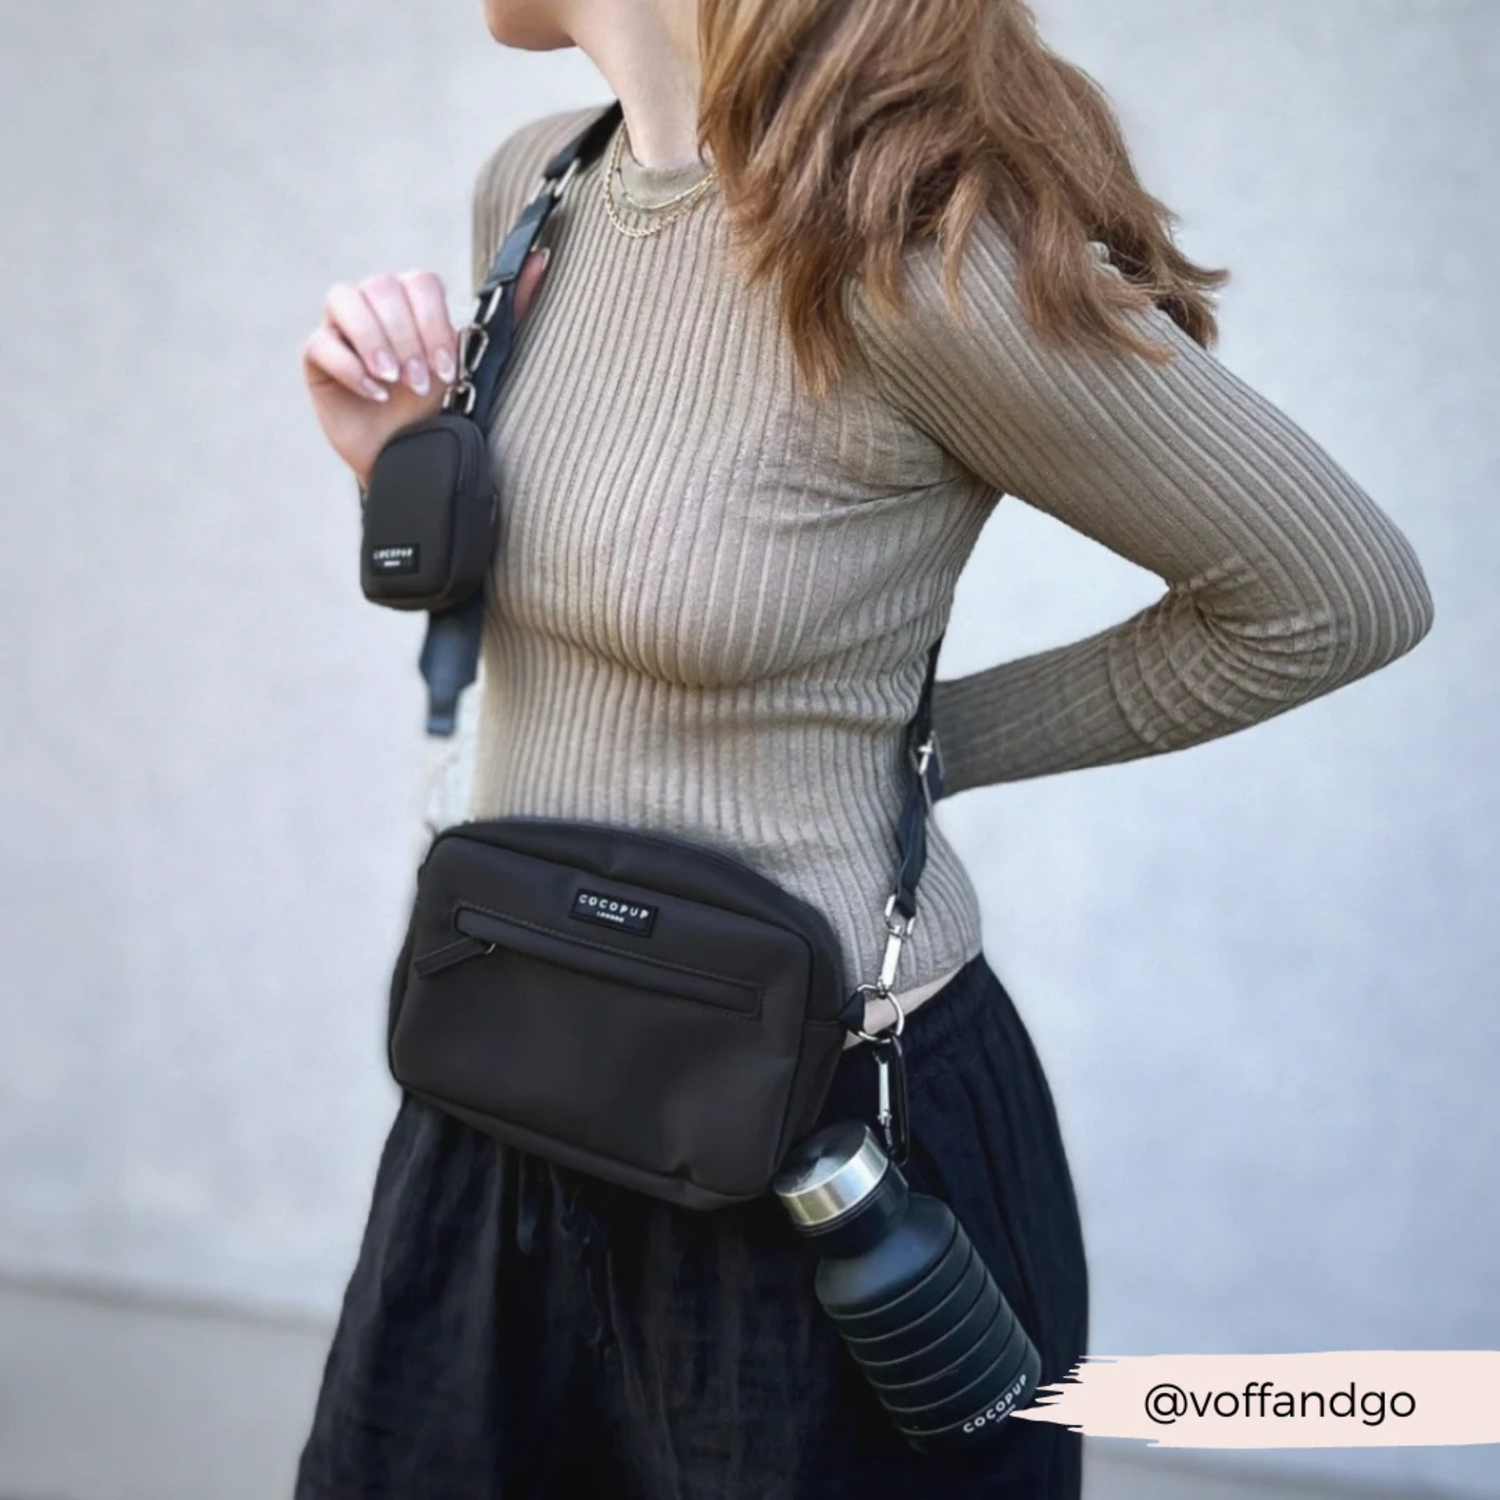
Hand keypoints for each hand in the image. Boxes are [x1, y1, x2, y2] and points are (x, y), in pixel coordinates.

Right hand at [301, 250, 551, 489]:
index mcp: (414, 300)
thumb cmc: (440, 408)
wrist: (407, 456)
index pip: (420, 282)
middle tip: (421, 383)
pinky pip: (321, 342)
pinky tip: (373, 393)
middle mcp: (376, 303)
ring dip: (375, 342)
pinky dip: (349, 367)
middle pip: (382, 288)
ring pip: (345, 299)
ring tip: (394, 382)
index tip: (447, 370)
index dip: (432, 323)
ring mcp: (342, 326)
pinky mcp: (317, 355)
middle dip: (406, 339)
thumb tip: (542, 260)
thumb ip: (507, 312)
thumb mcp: (478, 363)